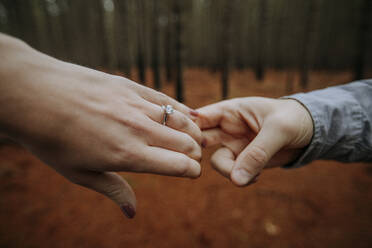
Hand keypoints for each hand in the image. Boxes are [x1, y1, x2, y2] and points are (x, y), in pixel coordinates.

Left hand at [0, 34, 201, 217]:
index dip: (192, 171)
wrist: (35, 95)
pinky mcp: (131, 87)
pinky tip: (189, 114)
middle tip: (193, 157)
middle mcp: (139, 129)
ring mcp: (136, 105)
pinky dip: (182, 109)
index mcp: (129, 155)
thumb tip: (132, 212)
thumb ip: (113, 189)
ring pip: (180, 119)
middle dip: (196, 153)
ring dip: (193, 131)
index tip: (192, 173)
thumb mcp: (80, 173)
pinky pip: (165, 99)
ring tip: (194, 137)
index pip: (179, 165)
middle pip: (186, 142)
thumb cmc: (53, 139)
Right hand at [195, 97, 312, 185]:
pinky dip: (241, 178)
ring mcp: (234, 145)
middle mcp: (227, 128)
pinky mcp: (244, 161)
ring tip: (249, 175)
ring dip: (229, 171)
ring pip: (216, 161)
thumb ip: (257, 153)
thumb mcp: (278, 131)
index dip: (188, 129)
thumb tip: (236, 180)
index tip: (187, 145)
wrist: (312, 132)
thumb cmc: (294, 119)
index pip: (200, 116)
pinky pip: (233, 173)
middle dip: (199, 153)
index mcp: (231, 110)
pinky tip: (256, 177)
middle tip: (202, 163)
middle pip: (200, 140)